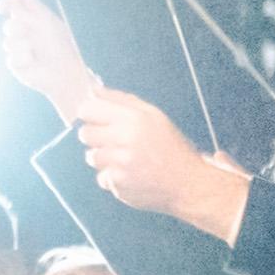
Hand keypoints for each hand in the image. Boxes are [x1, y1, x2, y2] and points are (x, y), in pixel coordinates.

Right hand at [0, 0, 103, 120]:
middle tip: (30, 34)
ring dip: (22, 45)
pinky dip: (23, 58)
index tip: (1, 9)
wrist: (64, 71)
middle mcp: (25, 32)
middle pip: (8, 24)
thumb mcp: (44, 21)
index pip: (16, 4)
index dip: (7, 2)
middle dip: (18, 28)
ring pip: (7, 42)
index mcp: (34, 19)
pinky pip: (11, 57)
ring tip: (34, 52)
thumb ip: (26, 9)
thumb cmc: (60, 45)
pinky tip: (33, 62)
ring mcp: (19, 48)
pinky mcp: (16, 63)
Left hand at [76, 89, 241, 234]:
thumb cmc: (171, 148)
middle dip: (95, 137)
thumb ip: (123, 101)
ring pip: (91, 156)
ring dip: (104, 158)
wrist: (189, 184)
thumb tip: (94, 91)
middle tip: (114, 141)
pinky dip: (112, 177)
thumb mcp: (154, 117)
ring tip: (126, 160)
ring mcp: (120, 162)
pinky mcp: (118, 183)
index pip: (89, 109)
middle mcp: (126, 138)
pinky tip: (131, 175)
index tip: (94, 118)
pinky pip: (101, 177)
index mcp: (135, 118)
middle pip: (85, 133)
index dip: (88, 113)